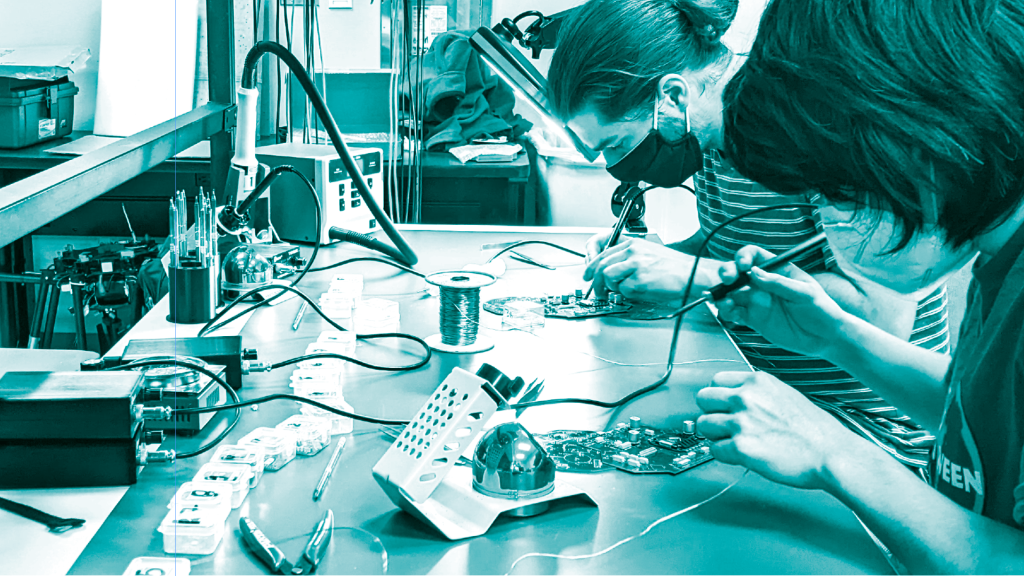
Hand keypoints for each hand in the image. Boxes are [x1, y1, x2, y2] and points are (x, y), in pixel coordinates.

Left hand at [583, 234, 716, 303]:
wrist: (692, 274)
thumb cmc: (675, 267)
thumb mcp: (649, 253)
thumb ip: (628, 258)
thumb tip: (609, 271)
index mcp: (633, 243)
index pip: (603, 253)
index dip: (591, 266)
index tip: (588, 275)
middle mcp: (632, 252)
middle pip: (601, 266)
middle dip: (596, 282)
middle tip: (598, 291)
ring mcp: (635, 265)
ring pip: (608, 278)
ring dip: (613, 288)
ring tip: (625, 291)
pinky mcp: (639, 280)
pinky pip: (623, 290)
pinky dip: (629, 294)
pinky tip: (641, 291)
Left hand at [696, 371, 861, 489]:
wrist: (831, 453)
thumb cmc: (815, 430)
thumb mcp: (785, 394)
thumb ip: (758, 393)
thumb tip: (737, 399)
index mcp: (757, 381)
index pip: (715, 380)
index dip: (718, 396)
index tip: (721, 406)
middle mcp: (746, 397)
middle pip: (702, 398)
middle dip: (710, 413)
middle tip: (722, 425)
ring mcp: (741, 421)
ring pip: (703, 424)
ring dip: (715, 435)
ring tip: (732, 442)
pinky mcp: (740, 446)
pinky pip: (713, 449)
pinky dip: (723, 455)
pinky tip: (739, 455)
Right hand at [716, 245, 847, 357]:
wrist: (824, 338)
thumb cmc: (821, 310)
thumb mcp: (805, 293)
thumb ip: (779, 283)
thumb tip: (754, 273)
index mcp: (777, 270)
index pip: (754, 256)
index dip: (744, 257)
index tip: (743, 266)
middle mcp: (763, 283)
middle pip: (737, 272)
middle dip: (727, 272)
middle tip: (727, 280)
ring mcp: (757, 301)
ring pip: (731, 293)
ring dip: (723, 295)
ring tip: (725, 302)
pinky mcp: (753, 319)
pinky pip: (734, 313)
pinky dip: (727, 312)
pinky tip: (730, 313)